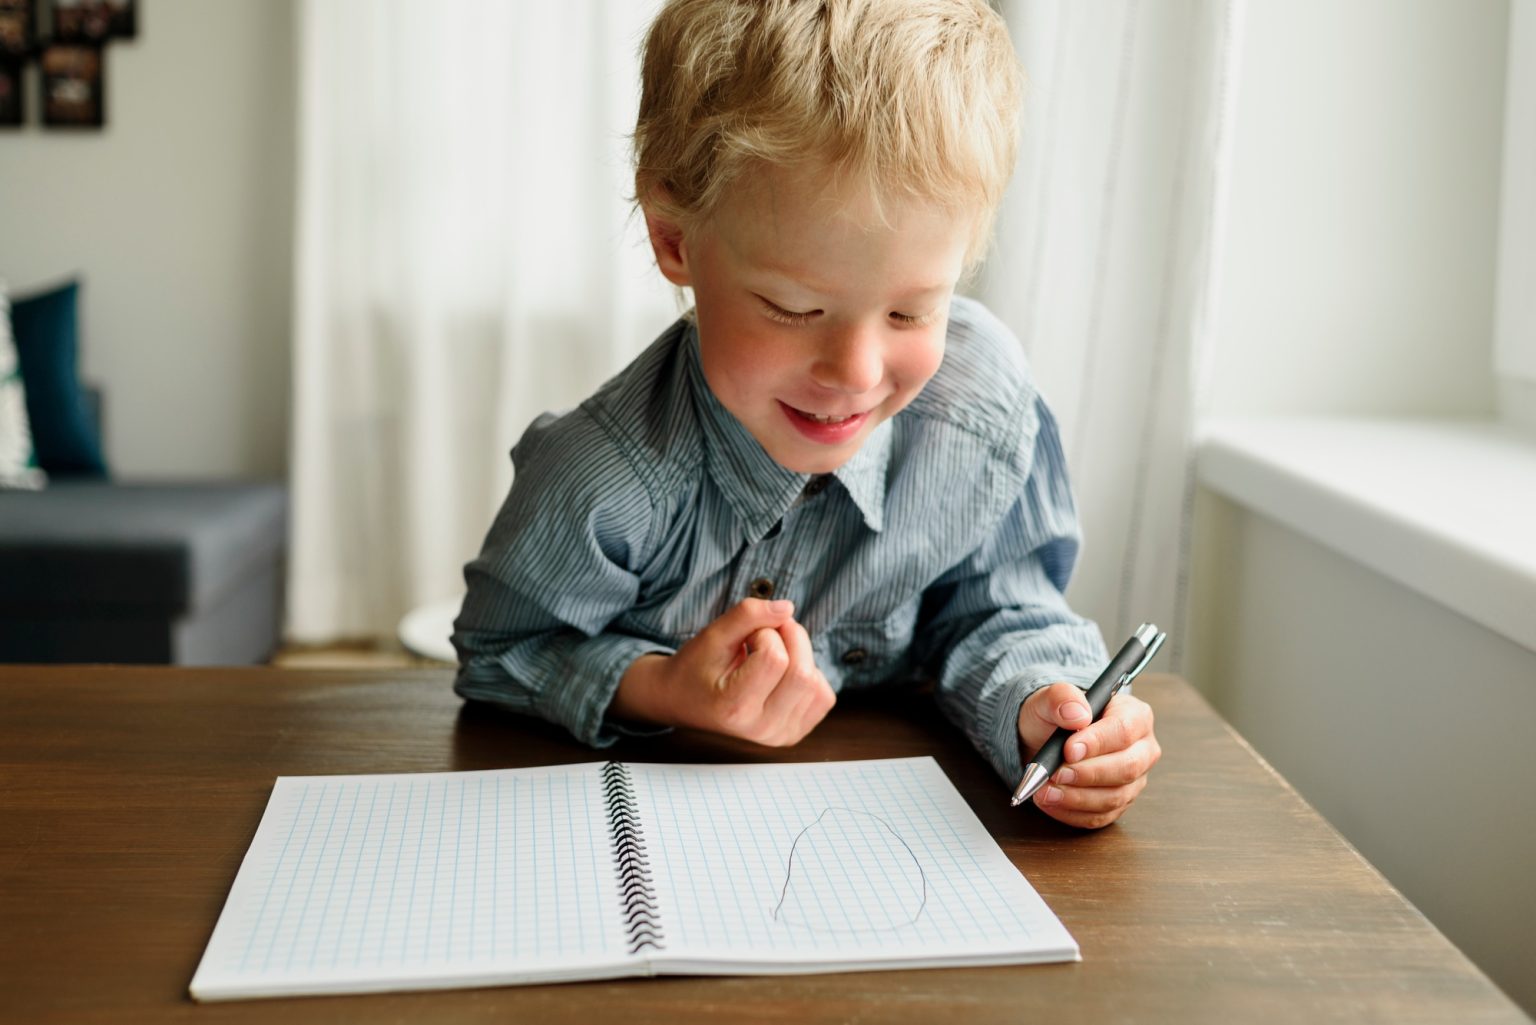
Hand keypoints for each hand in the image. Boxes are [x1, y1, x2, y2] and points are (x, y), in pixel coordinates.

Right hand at [612, 598, 836, 746]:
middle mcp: (761, 729)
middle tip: (763, 637)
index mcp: (735, 708)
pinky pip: (824, 696)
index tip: (746, 637)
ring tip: (770, 656)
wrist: (683, 701)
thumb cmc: (696, 668)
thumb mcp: (713, 634)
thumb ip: (748, 614)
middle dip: (789, 640)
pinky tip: (782, 675)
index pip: (776, 658)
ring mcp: (779, 736)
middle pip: (803, 673)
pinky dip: (810, 676)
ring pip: (817, 684)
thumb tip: (788, 608)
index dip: (765, 634)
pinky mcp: (794, 734)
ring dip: (800, 657)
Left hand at [1017, 681, 1159, 828]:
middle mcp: (1142, 750)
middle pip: (1126, 768)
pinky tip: (1050, 803)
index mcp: (1135, 715)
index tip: (1068, 750)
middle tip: (1055, 773)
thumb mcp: (1050, 698)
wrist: (1044, 737)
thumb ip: (1061, 697)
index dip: (1097, 743)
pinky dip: (1072, 813)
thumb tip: (1077, 714)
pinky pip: (1101, 817)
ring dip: (1076, 798)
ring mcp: (1134, 780)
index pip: (1124, 731)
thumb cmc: (1055, 715)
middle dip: (1087, 774)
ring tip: (1045, 791)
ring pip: (1114, 797)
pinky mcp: (1118, 803)